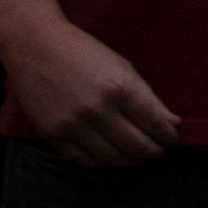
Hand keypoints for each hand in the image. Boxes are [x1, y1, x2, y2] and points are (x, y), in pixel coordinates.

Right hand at [1, 18, 180, 164]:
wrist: (34, 46)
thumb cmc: (83, 52)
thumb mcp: (122, 67)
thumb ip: (147, 98)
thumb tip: (173, 123)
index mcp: (119, 88)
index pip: (154, 122)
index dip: (168, 135)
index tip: (172, 137)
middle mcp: (97, 110)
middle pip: (136, 145)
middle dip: (153, 151)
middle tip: (158, 150)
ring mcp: (73, 125)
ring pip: (111, 158)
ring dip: (130, 160)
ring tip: (138, 156)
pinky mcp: (53, 135)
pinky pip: (83, 160)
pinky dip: (102, 161)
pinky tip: (111, 156)